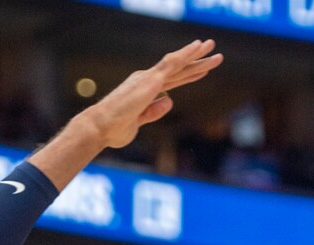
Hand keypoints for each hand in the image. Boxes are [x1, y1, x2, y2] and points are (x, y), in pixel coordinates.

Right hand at [84, 39, 222, 150]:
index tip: (202, 70)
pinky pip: (172, 64)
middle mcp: (147, 80)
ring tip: (212, 46)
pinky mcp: (150, 81)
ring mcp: (149, 79)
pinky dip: (185, 54)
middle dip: (197, 61)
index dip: (188, 76)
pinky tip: (197, 47)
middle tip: (213, 52)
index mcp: (144, 90)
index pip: (171, 81)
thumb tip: (170, 102)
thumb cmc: (114, 129)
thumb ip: (153, 112)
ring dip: (196, 55)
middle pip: (178, 70)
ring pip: (178, 64)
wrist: (100, 127)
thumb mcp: (138, 122)